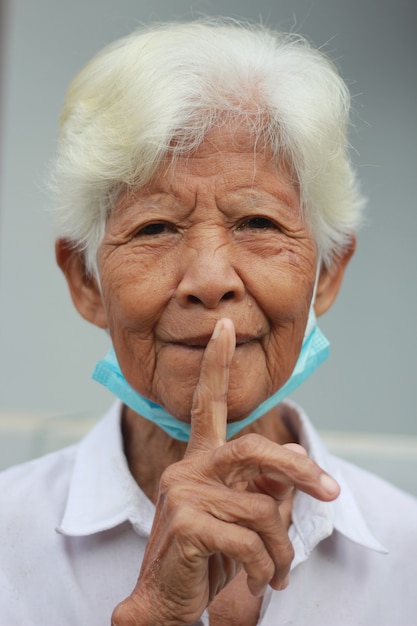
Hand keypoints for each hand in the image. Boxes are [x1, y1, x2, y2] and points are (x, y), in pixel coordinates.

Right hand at [111, 318, 339, 625]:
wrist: (166, 602)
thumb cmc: (208, 557)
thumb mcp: (242, 518)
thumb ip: (263, 485)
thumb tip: (292, 459)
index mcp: (198, 462)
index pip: (207, 405)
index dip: (216, 364)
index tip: (225, 327)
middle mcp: (186, 469)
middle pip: (255, 449)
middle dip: (301, 470)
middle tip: (330, 492)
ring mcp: (181, 494)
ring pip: (263, 508)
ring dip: (281, 549)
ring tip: (276, 572)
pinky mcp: (185, 525)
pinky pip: (250, 541)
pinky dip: (265, 567)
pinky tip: (257, 581)